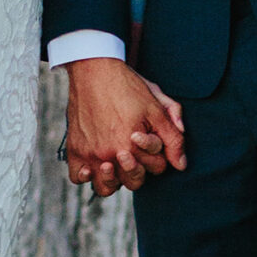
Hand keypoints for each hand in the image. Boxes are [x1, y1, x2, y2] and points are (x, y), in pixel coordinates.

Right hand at [64, 58, 185, 197]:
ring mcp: (91, 153)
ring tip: (114, 164)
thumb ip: (173, 137)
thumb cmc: (128, 86)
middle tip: (133, 151)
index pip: (156, 168)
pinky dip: (85, 176)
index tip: (149, 137)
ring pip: (105, 187)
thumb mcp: (157, 107)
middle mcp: (111, 153)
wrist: (94, 69)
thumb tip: (181, 164)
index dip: (158, 154)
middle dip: (140, 169)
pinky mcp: (75, 148)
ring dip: (113, 180)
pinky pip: (77, 177)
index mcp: (134, 144)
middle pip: (133, 182)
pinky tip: (92, 167)